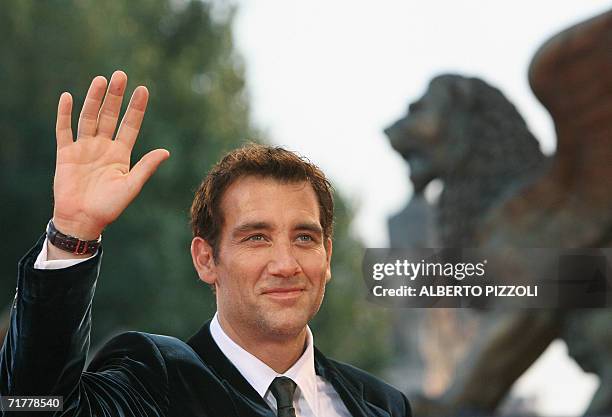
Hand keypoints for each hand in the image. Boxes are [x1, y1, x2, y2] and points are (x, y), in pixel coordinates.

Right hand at [52, 71, 169, 239]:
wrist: (83, 220)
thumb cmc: (109, 207)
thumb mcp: (131, 186)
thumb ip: (146, 167)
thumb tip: (166, 152)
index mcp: (121, 154)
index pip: (130, 125)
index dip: (136, 108)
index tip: (143, 89)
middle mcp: (103, 147)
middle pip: (110, 116)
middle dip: (115, 96)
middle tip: (120, 75)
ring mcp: (84, 148)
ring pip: (89, 118)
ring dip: (94, 99)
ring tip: (100, 80)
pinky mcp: (65, 154)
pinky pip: (64, 130)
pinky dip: (64, 114)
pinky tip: (67, 96)